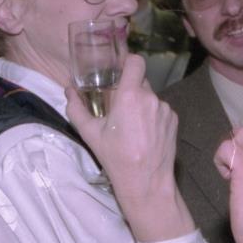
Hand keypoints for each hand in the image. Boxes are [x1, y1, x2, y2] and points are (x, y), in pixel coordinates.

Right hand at [67, 55, 193, 241]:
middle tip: (119, 107)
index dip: (128, 62)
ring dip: (141, 105)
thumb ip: (76, 109)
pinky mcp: (174, 120)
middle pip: (140, 82)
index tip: (120, 71)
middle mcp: (151, 98)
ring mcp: (165, 109)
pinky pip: (160, 110)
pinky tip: (145, 134)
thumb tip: (67, 91)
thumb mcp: (90, 134)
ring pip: (150, 97)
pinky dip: (152, 116)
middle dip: (129, 90)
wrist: (146, 181)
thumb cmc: (116, 157)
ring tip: (132, 127)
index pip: (135, 61)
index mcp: (130, 96)